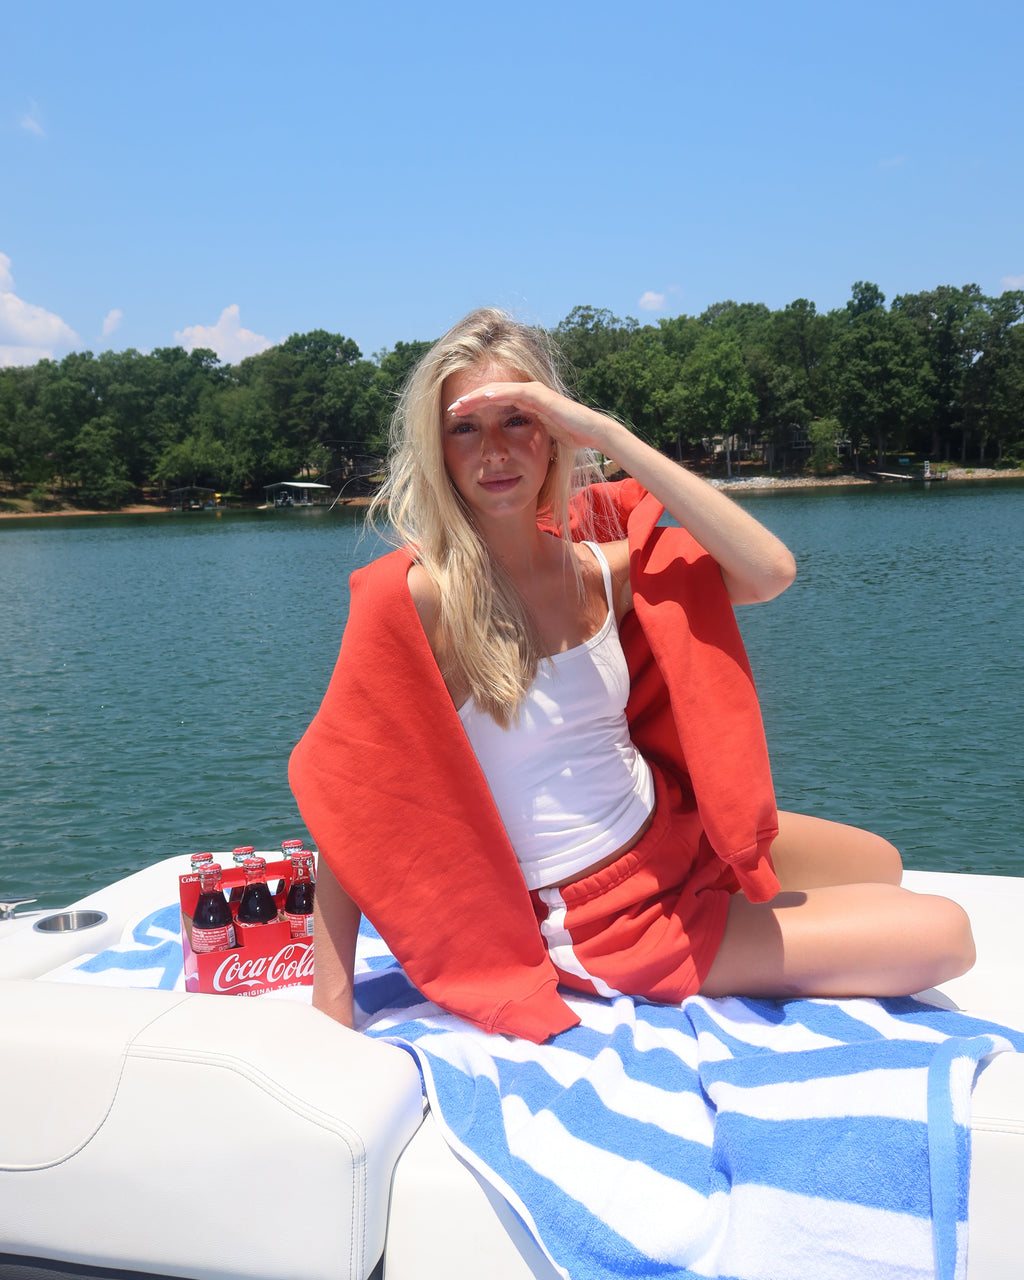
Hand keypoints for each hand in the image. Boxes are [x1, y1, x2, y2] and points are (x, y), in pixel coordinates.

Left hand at [446, 381, 623, 455]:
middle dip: (469, 401)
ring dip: (475, 396)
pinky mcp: (538, 394)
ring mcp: (532, 391)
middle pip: (490, 393)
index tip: (456, 418)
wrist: (592, 432)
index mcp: (524, 402)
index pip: (493, 402)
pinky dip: (494, 395)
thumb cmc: (570, 437)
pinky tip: (478, 399)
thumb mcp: (539, 439)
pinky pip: (511, 393)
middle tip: (449, 409)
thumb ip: (525, 438)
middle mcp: (526, 392)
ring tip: (457, 405)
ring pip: (496, 390)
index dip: (474, 408)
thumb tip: (511, 452)